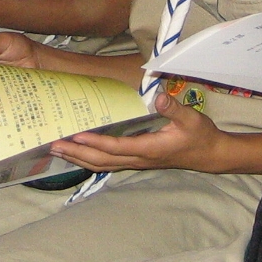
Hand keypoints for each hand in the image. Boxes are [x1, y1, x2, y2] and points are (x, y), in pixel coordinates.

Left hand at [50, 92, 231, 172]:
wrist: (208, 154)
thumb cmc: (199, 135)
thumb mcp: (191, 119)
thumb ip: (174, 108)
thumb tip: (159, 96)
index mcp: (149, 148)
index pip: (116, 147)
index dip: (96, 142)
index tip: (76, 135)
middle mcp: (138, 159)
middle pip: (101, 160)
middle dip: (76, 152)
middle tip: (53, 143)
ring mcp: (135, 162)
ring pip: (101, 165)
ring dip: (78, 157)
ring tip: (57, 149)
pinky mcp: (135, 160)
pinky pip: (106, 163)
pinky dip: (88, 159)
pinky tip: (76, 152)